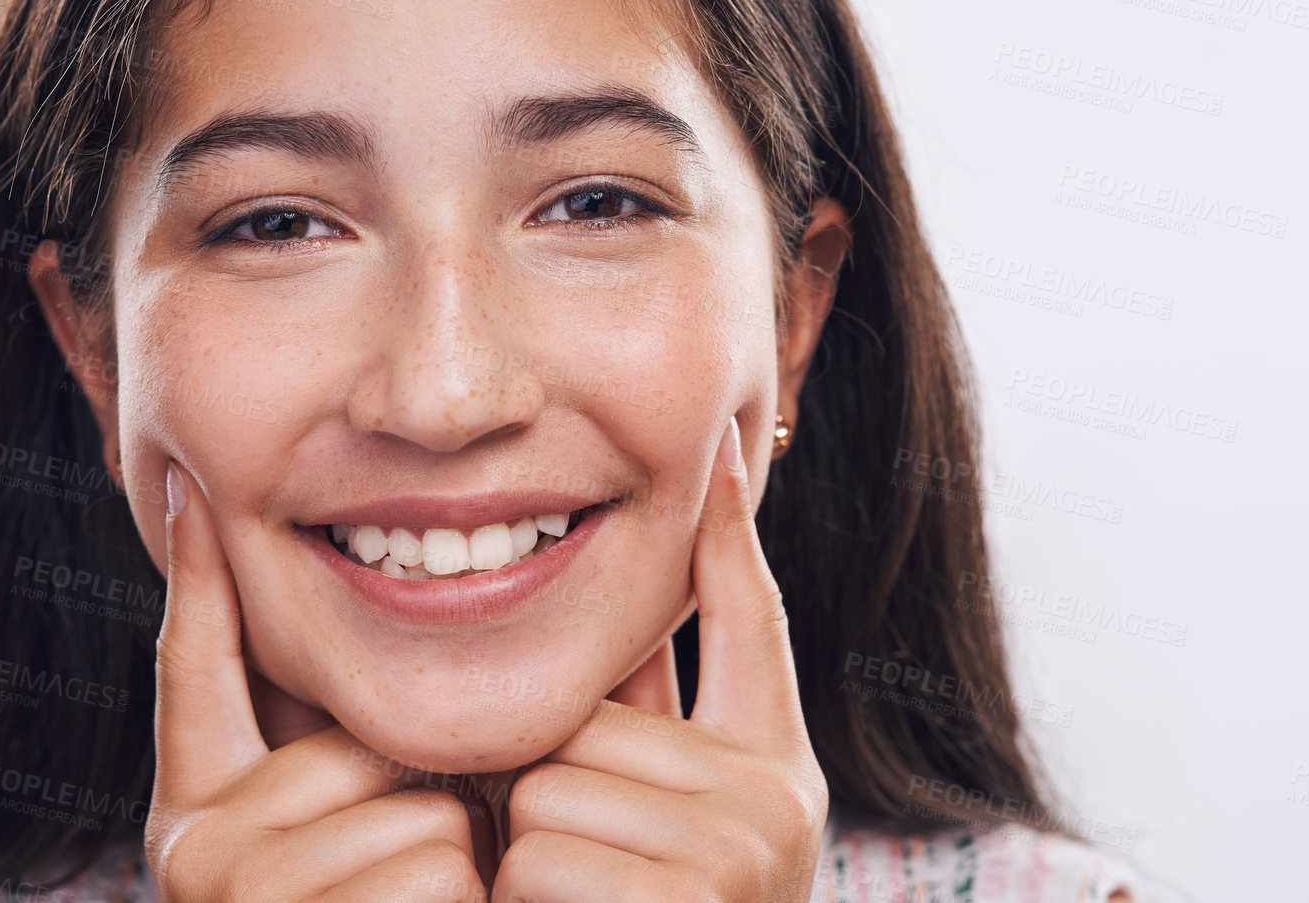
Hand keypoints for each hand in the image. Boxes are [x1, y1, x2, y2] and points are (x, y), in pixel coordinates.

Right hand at [145, 462, 487, 901]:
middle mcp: (194, 844)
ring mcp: (229, 881)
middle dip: (430, 794)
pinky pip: (435, 858)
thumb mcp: (377, 838)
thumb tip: (418, 609)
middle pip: (365, 731)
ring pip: (416, 802)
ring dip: (459, 859)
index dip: (197, 574)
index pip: (194, 668)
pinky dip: (467, 899)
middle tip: (429, 875)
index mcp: (199, 816)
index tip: (188, 485)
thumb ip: (374, 754)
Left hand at [494, 416, 828, 901]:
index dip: (729, 536)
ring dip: (530, 861)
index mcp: (774, 768)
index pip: (756, 623)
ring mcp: (748, 848)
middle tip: (586, 876)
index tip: (720, 449)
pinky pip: (541, 856)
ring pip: (553, 791)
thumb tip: (634, 612)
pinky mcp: (705, 888)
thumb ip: (652, 735)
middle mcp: (777, 797)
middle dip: (553, 795)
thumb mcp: (682, 834)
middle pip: (588, 724)